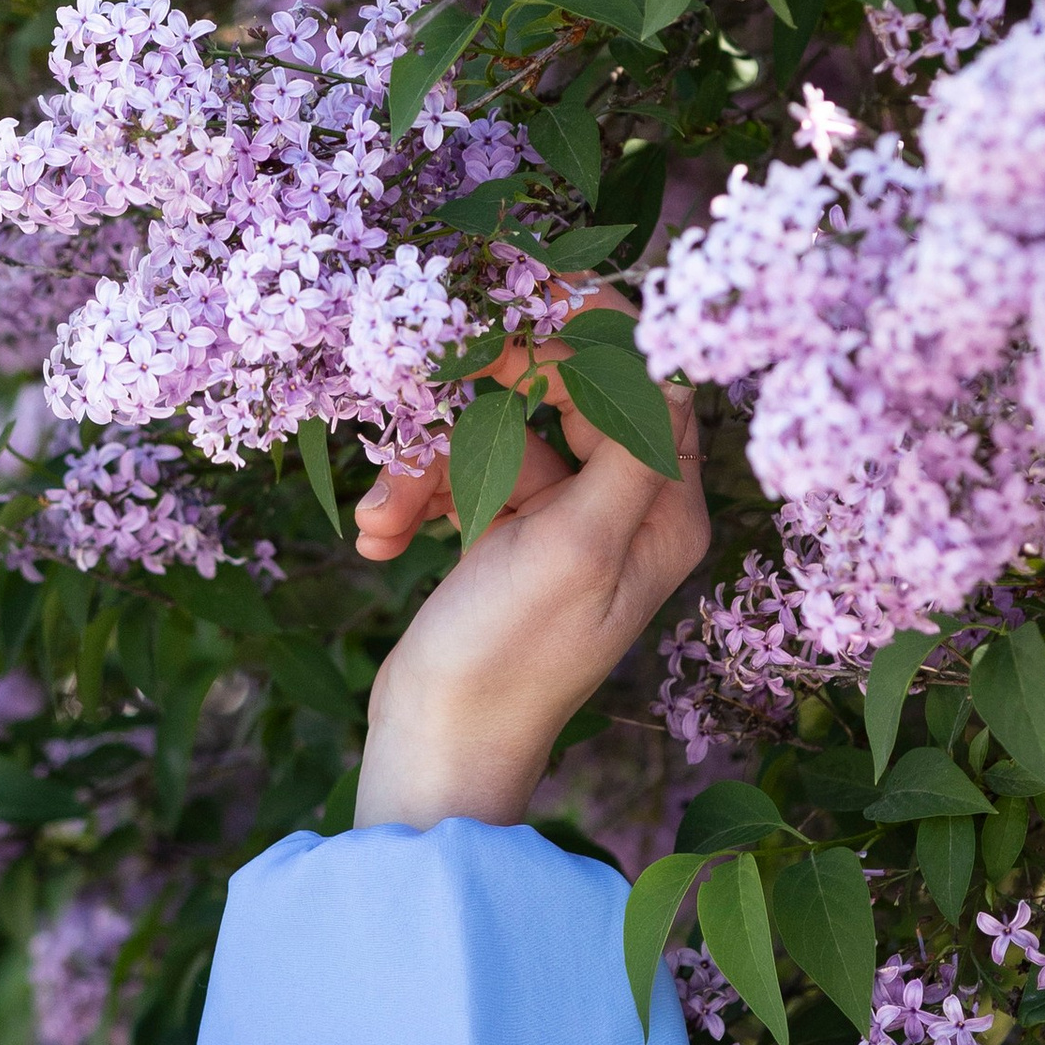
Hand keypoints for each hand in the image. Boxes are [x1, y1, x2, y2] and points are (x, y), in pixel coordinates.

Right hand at [352, 298, 708, 829]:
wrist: (437, 744)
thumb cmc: (509, 656)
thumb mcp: (575, 546)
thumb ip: (627, 446)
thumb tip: (664, 354)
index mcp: (661, 506)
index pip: (640, 378)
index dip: (578, 333)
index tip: (513, 300)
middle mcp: (622, 506)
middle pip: (555, 397)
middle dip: (476, 407)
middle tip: (425, 382)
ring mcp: (559, 520)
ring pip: (492, 436)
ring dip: (424, 468)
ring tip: (380, 521)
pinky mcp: (504, 536)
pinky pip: (459, 478)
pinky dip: (413, 499)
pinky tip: (379, 540)